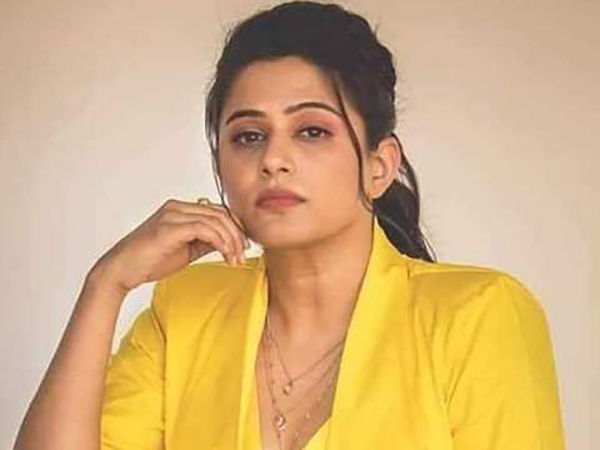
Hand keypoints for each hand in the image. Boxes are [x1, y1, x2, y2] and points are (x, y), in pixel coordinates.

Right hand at [88, 198, 249, 292]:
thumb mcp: (186, 250)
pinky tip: (226, 255)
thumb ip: (204, 243)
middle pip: (220, 213)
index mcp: (180, 209)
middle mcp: (177, 207)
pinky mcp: (170, 226)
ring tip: (236, 259)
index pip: (217, 211)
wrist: (122, 270)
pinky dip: (220, 242)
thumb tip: (227, 243)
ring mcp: (173, 214)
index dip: (235, 227)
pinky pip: (205, 229)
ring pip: (215, 220)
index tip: (244, 246)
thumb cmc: (149, 261)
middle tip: (244, 254)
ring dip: (231, 241)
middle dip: (237, 234)